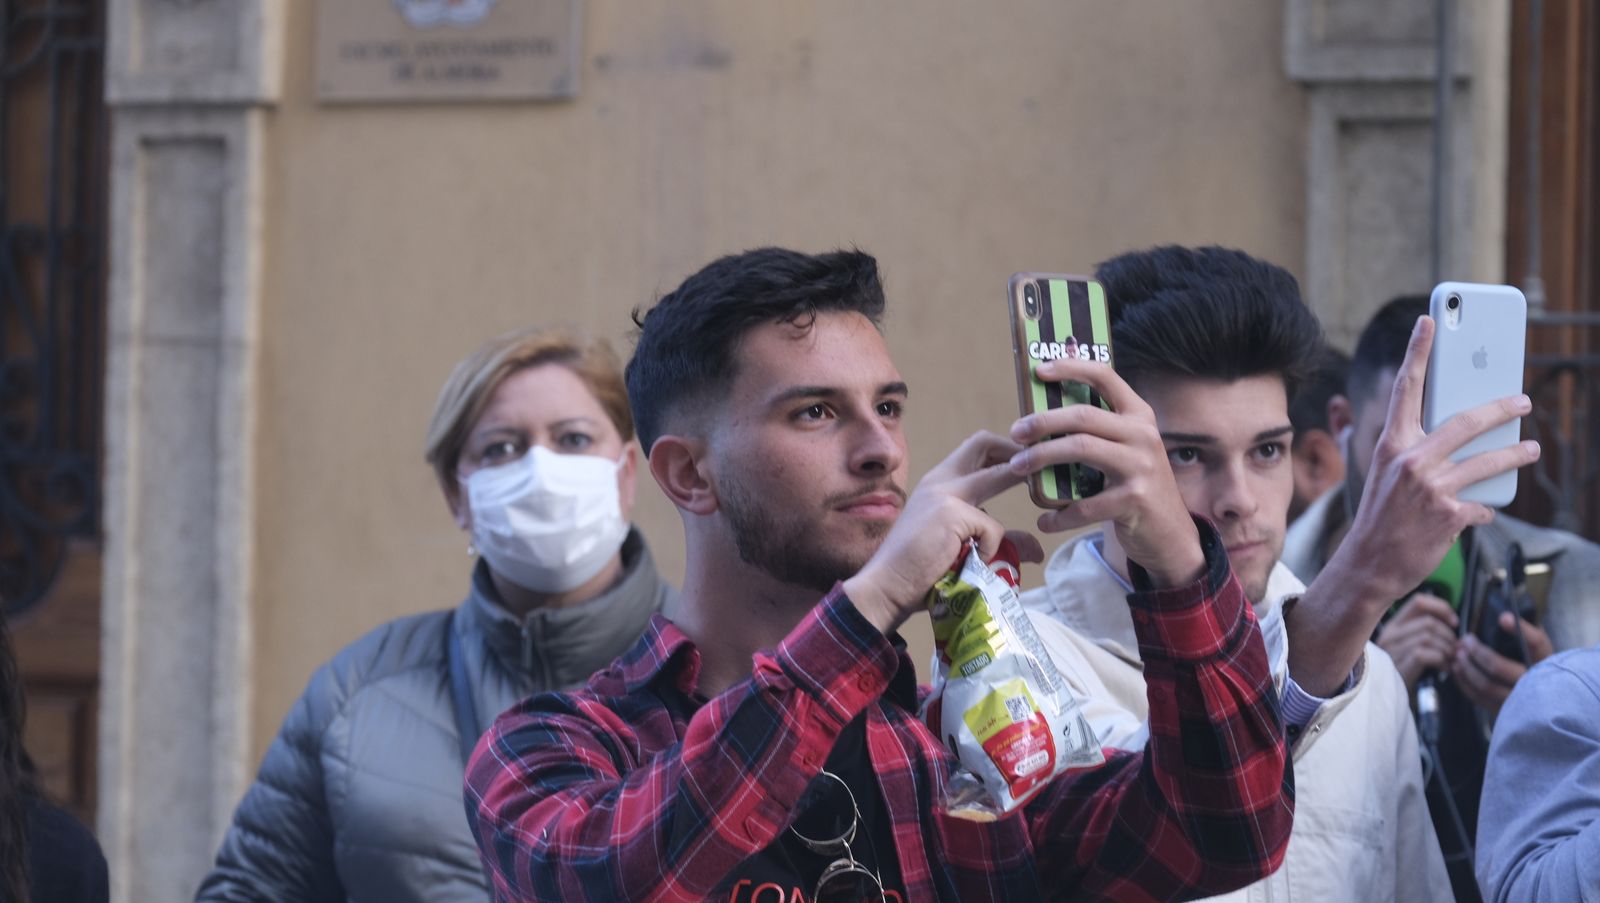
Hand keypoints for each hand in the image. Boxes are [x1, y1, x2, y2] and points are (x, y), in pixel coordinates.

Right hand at [843, 431, 1029, 634]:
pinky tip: (973, 563)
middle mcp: (940, 481)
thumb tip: (1036, 548)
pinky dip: (991, 548)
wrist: (887, 587)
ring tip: (1033, 492)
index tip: (1025, 466)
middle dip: (1015, 450)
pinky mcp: (952, 513)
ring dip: (1019, 480)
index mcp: (937, 484)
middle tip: (1038, 465)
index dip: (1002, 452)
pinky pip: (994, 528)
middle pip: (982, 443)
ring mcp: (945, 494)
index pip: (972, 451)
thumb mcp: (963, 549)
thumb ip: (999, 542)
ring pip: (999, 475)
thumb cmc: (919, 572)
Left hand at [1007, 357, 1203, 588]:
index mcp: (1138, 415)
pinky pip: (1085, 504)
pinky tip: (1045, 520)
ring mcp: (1142, 466)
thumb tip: (1042, 416)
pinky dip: (1059, 515)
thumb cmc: (1135, 486)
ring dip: (1041, 457)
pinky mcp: (1135, 499)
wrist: (1170, 533)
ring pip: (1081, 448)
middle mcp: (1143, 434)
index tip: (1038, 371)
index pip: (1105, 376)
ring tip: (1018, 467)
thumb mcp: (1125, 450)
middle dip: (1043, 421)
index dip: (1070, 367)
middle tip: (1016, 432)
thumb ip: (1098, 431)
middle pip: (1083, 415)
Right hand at [1330, 316, 1539, 604]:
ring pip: (1488, 462)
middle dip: (1501, 408)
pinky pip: (1482, 504)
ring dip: (1516, 454)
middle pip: (1466, 422)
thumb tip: (1444, 430)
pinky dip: (1485, 507)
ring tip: (1531, 450)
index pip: (1407, 389)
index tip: (1429, 322)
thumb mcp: (1384, 475)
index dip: (1418, 352)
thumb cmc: (1378, 517)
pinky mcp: (1450, 515)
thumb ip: (1409, 450)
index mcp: (1391, 445)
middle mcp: (1411, 460)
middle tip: (1522, 401)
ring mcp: (1432, 488)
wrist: (1368, 564)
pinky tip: (1483, 509)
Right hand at [1375, 593, 1458, 692]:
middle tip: (1456, 650)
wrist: (1389, 699)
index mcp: (1393, 625)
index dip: (1441, 608)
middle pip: (1428, 622)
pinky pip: (1426, 654)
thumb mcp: (1410, 646)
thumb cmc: (1406, 671)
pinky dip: (1443, 661)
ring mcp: (1392, 649)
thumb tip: (1454, 623)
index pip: (1418, 601)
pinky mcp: (1399, 664)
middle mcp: (1389, 634)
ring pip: (1429, 637)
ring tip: (1451, 660)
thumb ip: (1426, 631)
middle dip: (1449, 636)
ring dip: (1447, 650)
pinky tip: (1446, 669)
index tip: (1454, 622)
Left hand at [1451, 615, 1553, 715]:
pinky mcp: (1503, 711)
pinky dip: (1464, 682)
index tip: (1503, 618)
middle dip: (1478, 653)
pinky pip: (1478, 698)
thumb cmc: (1533, 663)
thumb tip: (1504, 616)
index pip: (1537, 643)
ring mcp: (1518, 701)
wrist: (1543, 698)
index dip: (1521, 630)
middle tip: (1465, 640)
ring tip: (1457, 654)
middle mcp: (1535, 683)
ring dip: (1467, 668)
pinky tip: (1456, 669)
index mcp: (1547, 661)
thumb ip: (1525, 632)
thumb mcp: (1535, 646)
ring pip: (1485, 686)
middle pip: (1499, 668)